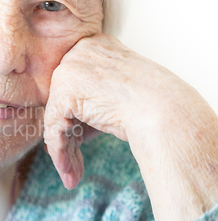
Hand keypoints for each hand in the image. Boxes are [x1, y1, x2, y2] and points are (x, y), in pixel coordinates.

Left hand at [43, 33, 217, 220]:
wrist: (166, 111)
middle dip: (68, 135)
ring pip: (56, 117)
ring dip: (63, 149)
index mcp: (95, 46)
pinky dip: (60, 152)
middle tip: (73, 162)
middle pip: (63, 102)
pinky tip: (70, 172)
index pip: (74, 86)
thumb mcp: (117, 97)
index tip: (78, 142)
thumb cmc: (153, 106)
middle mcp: (78, 52)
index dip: (75, 119)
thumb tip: (65, 131)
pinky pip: (54, 128)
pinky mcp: (64, 91)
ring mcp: (69, 69)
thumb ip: (90, 104)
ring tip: (72, 174)